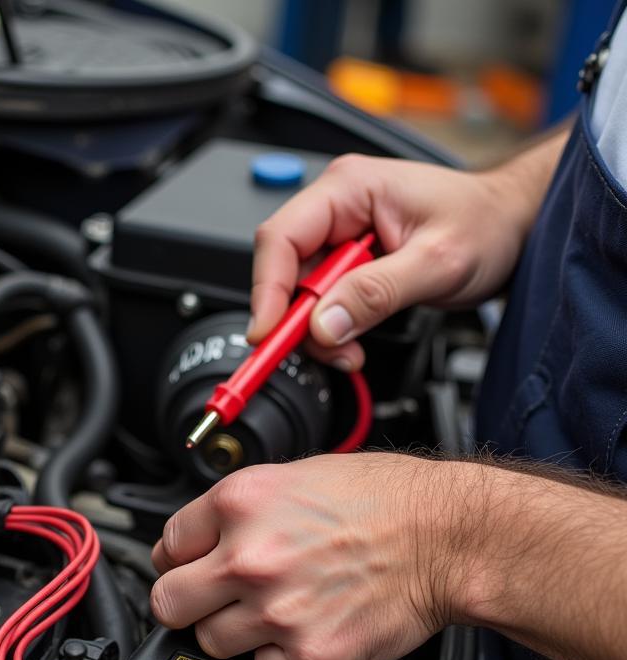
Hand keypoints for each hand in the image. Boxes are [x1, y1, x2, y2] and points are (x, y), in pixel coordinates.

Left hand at [150, 454, 455, 659]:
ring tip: (272, 609)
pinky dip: (278, 657)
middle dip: (187, 601)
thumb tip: (187, 545)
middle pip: (169, 603)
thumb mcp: (292, 478)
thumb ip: (232, 512)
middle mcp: (250, 557)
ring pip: (210, 642)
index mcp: (240, 504)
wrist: (446, 537)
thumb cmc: (380, 502)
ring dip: (233, 631)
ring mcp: (277, 610)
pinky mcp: (308, 654)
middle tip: (213, 598)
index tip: (192, 566)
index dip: (178, 558)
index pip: (166, 544)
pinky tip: (303, 627)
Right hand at [249, 148, 556, 370]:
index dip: (268, 290)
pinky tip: (353, 340)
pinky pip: (320, 302)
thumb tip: (324, 324)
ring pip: (299, 294)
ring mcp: (339, 236)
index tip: (268, 333)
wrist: (513, 226)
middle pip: (284, 270)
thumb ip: (377, 293)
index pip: (281, 238)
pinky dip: (331, 330)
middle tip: (327, 350)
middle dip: (298, 320)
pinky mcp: (346, 263)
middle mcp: (336, 207)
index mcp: (349, 187)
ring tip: (352, 350)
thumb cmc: (486, 223)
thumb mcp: (437, 262)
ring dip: (318, 332)